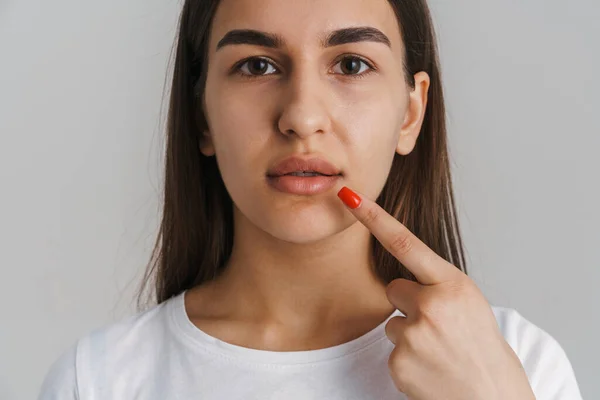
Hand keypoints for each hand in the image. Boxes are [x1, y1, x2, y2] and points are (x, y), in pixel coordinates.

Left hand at [337, 187, 535, 399]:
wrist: (491, 395)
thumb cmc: (480, 344)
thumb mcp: (469, 301)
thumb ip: (436, 282)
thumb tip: (400, 276)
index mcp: (452, 284)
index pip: (405, 243)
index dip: (374, 218)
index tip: (350, 197)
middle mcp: (432, 307)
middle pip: (394, 288)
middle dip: (410, 304)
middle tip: (439, 327)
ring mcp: (413, 336)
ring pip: (391, 322)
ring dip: (409, 333)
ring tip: (437, 350)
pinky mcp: (399, 363)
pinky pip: (391, 348)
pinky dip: (407, 357)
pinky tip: (429, 366)